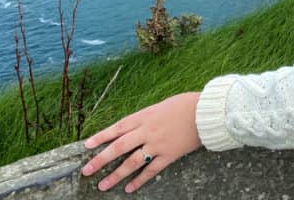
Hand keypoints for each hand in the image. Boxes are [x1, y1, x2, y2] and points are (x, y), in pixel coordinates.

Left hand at [80, 91, 202, 192]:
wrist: (207, 112)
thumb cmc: (186, 104)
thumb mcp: (162, 106)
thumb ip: (147, 118)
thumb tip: (133, 128)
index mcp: (145, 115)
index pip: (118, 127)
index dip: (101, 136)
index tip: (87, 146)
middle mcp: (148, 130)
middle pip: (119, 146)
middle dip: (101, 159)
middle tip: (86, 170)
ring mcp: (158, 144)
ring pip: (132, 162)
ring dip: (116, 175)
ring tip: (102, 185)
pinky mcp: (169, 155)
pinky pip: (151, 170)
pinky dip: (139, 180)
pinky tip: (129, 188)